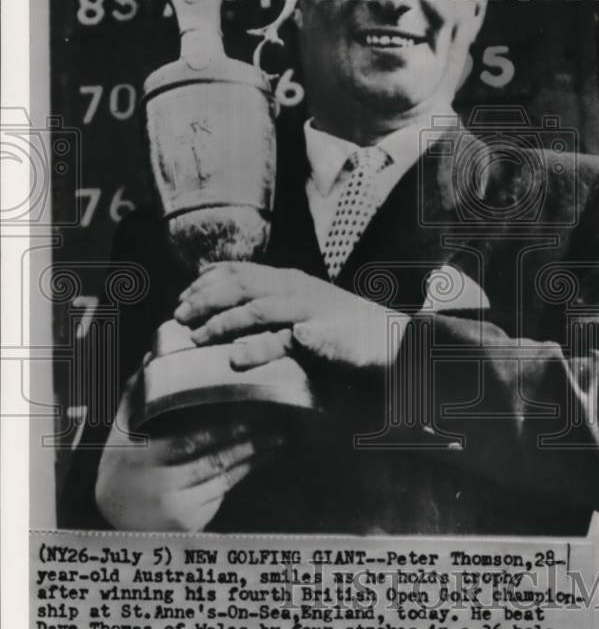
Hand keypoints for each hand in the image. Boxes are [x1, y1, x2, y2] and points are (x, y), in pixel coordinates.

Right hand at [95, 383, 283, 530]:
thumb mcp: (120, 432)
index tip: (246, 407)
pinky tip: (263, 456)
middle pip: (213, 458)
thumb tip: (152, 356)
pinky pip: (224, 491)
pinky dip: (245, 471)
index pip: (188, 440)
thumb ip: (135, 395)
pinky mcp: (191, 523)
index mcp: (140, 458)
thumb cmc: (121, 466)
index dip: (221, 427)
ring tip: (278, 436)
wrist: (114, 520)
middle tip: (274, 419)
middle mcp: (159, 486)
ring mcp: (177, 507)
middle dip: (247, 439)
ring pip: (224, 476)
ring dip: (254, 455)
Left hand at [173, 262, 409, 373]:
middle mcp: (297, 290)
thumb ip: (270, 308)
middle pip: (242, 286)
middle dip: (206, 300)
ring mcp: (312, 311)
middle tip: (179, 317)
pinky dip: (264, 346)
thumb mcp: (302, 310)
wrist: (390, 342)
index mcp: (289, 282)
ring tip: (200, 338)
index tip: (182, 296)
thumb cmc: (341, 330)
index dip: (206, 281)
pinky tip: (239, 357)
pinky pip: (292, 340)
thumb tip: (228, 314)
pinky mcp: (326, 337)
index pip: (241, 271)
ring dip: (225, 323)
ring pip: (260, 310)